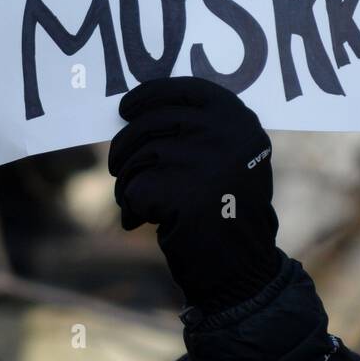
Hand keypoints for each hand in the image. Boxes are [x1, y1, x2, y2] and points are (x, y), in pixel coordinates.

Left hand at [109, 76, 279, 313]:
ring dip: (127, 182)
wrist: (242, 270)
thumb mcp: (229, 157)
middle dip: (125, 146)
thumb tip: (139, 108)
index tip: (125, 108)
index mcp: (239, 120)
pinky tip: (142, 222)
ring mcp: (208, 163)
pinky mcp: (186, 194)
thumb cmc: (226, 210)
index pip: (184, 90)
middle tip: (117, 168)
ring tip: (137, 205)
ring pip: (138, 157)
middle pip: (150, 123)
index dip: (148, 96)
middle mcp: (227, 135)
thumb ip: (199, 129)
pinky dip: (131, 208)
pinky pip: (136, 189)